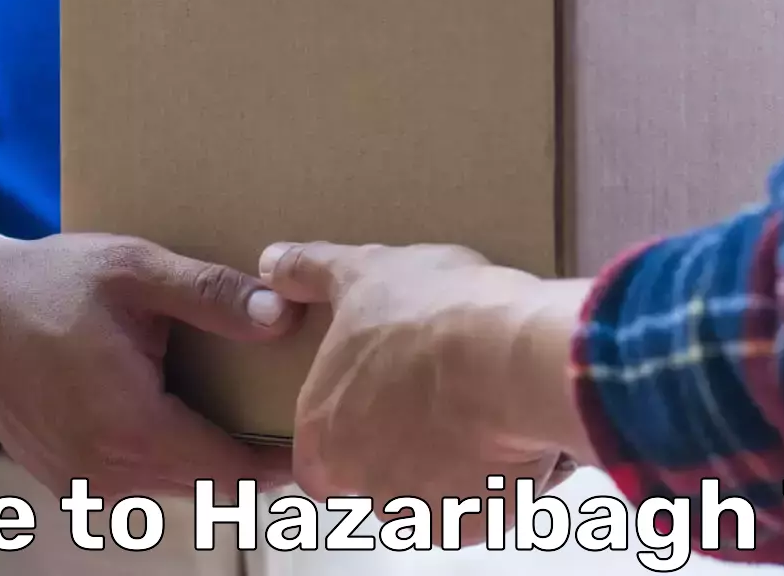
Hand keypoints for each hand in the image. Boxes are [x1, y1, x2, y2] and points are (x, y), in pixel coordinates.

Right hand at [0, 231, 301, 499]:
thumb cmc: (46, 283)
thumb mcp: (135, 270)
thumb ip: (211, 294)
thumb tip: (283, 313)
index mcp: (130, 428)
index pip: (230, 472)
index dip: (279, 460)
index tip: (316, 432)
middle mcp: (106, 473)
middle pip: (208, 485)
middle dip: (252, 459)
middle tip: (294, 415)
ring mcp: (82, 483)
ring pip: (174, 485)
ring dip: (209, 457)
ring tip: (248, 409)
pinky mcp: (66, 479)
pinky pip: (137, 479)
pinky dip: (167, 454)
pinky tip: (181, 407)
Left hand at [258, 241, 593, 541]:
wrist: (508, 357)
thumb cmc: (433, 314)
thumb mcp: (365, 272)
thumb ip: (311, 272)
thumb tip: (273, 262)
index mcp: (323, 432)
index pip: (317, 458)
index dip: (348, 432)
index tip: (381, 403)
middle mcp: (360, 481)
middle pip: (375, 478)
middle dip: (405, 448)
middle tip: (438, 399)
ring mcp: (418, 506)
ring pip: (428, 496)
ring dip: (448, 465)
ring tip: (481, 410)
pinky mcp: (473, 519)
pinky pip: (480, 505)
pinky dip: (494, 479)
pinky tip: (510, 433)